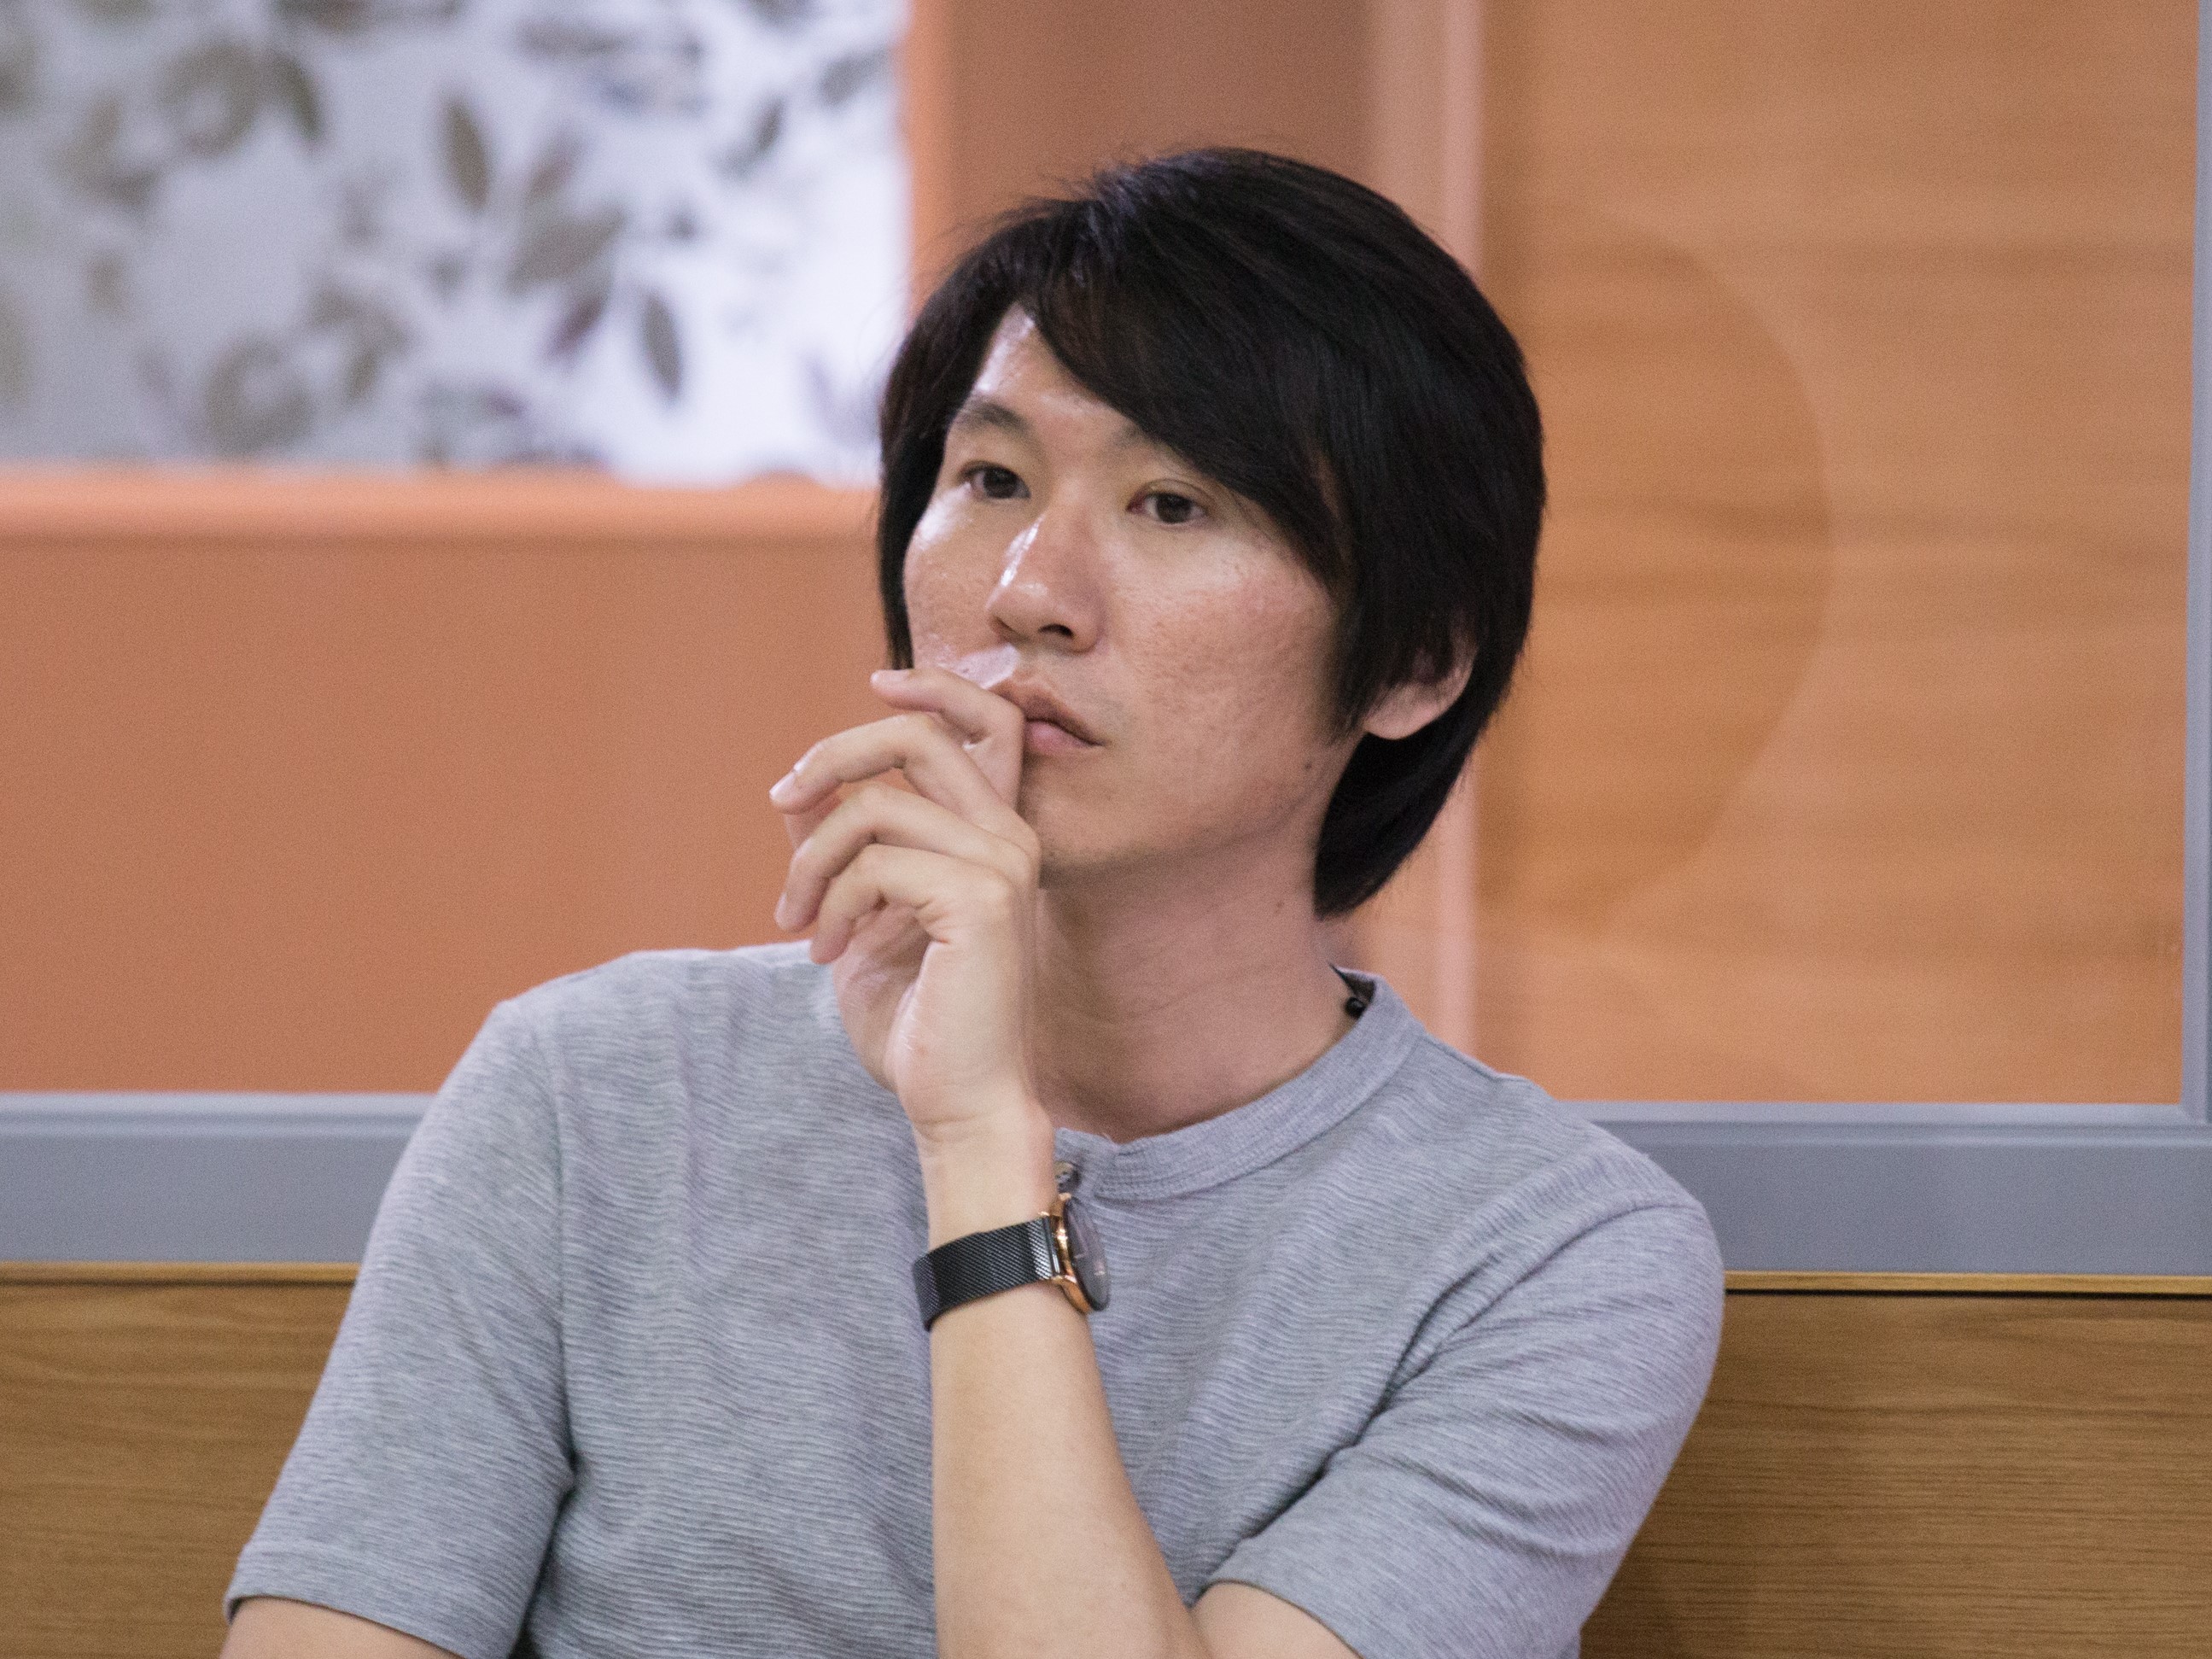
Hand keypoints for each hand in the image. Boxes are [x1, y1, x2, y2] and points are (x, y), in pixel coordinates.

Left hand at [770, 668, 1046, 1157]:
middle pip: (917, 737)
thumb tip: (798, 794)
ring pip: (874, 806)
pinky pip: (874, 863)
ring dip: (811, 862)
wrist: (959, 1103)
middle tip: (782, 800)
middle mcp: (1010, 838)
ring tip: (797, 923)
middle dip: (833, 756)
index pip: (988, 721)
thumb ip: (843, 852)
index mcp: (996, 835)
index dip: (934, 687)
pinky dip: (831, 903)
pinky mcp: (982, 899)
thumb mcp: (862, 918)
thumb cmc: (919, 1021)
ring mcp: (1003, 865)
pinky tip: (826, 952)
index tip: (875, 685)